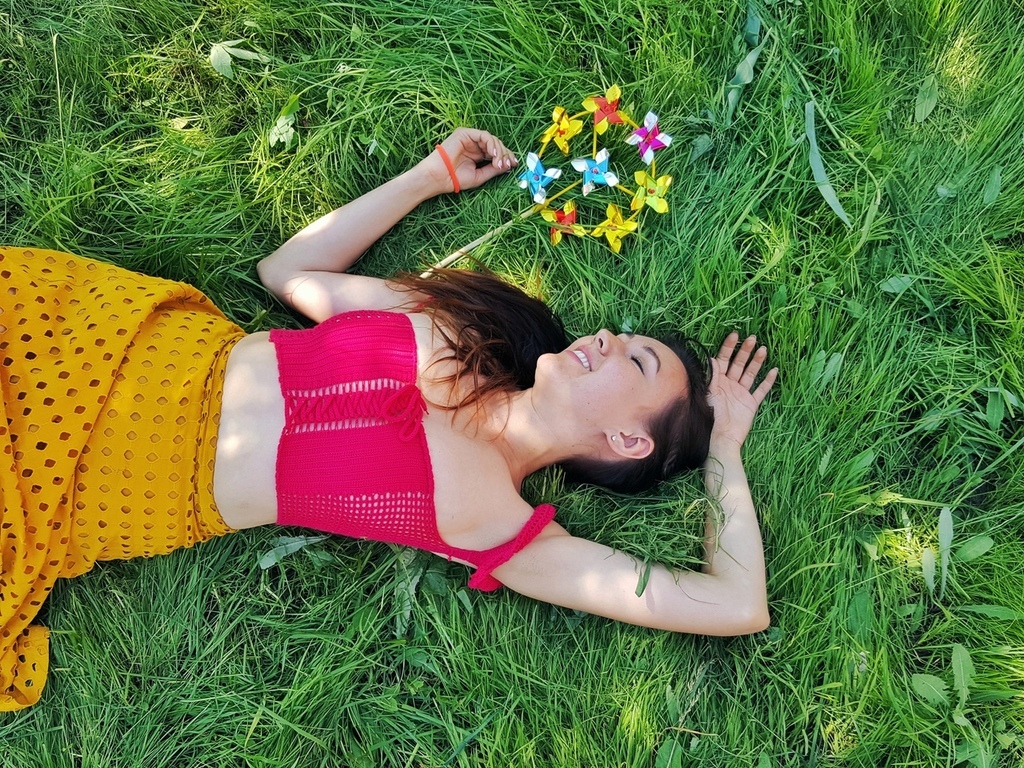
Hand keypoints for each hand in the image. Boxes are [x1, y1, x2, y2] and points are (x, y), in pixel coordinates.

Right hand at [419, 127, 518, 194]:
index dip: (506, 157)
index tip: (514, 165)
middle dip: (505, 154)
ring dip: (499, 151)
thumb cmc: (456, 179)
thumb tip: (509, 165)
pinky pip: (484, 135)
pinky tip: (493, 154)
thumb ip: (494, 169)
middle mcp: (475, 145)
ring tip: (498, 163)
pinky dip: (491, 144)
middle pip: (496, 145)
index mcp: (478, 155)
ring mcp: (470, 138)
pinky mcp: (465, 133)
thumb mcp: (480, 176)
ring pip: (492, 139)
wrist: (440, 177)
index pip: (496, 152)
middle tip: (508, 164)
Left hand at [707, 333, 777, 452]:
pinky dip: (767, 381)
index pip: (723, 359)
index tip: (735, 334)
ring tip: (763, 349)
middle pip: (738, 364)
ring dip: (757, 361)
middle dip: (745, 351)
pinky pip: (761, 390)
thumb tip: (712, 358)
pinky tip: (773, 370)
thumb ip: (711, 376)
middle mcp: (729, 385)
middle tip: (753, 338)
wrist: (720, 438)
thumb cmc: (710, 416)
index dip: (728, 347)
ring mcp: (741, 393)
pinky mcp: (750, 403)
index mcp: (717, 381)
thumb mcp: (708, 393)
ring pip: (750, 373)